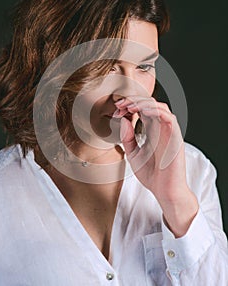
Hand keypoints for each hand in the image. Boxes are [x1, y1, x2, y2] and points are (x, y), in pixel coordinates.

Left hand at [115, 96, 198, 236]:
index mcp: (152, 130)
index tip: (115, 110)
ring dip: (143, 102)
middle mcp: (160, 128)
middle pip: (149, 103)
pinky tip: (141, 111)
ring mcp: (169, 131)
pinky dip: (154, 110)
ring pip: (159, 106)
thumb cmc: (151, 174)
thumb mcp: (132, 154)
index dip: (128, 106)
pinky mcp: (175, 136)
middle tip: (119, 104)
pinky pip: (168, 116)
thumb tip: (123, 120)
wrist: (164, 190)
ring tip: (128, 106)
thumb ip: (127, 138)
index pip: (142, 109)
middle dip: (133, 101)